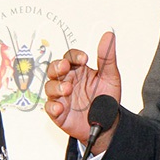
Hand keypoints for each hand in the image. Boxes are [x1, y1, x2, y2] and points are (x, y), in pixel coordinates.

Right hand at [44, 31, 121, 150]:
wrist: (107, 124)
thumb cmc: (105, 99)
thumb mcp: (110, 77)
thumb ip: (107, 57)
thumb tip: (109, 35)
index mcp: (79, 70)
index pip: (70, 57)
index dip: (74, 56)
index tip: (84, 59)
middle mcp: (68, 81)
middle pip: (54, 68)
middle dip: (57, 66)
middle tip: (65, 68)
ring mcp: (61, 96)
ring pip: (50, 86)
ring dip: (56, 86)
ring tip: (67, 89)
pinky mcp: (58, 112)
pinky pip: (49, 107)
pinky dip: (52, 106)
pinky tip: (60, 107)